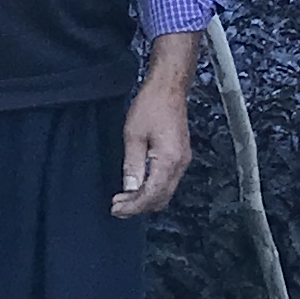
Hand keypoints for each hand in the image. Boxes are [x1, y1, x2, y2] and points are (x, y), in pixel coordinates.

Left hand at [114, 65, 193, 218]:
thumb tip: (130, 190)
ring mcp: (183, 162)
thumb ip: (132, 165)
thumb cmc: (150, 106)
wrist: (168, 89)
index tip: (116, 209)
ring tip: (123, 198)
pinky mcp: (181, 157)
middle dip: (138, 206)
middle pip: (161, 199)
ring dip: (145, 199)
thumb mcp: (133, 136)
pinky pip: (168, 182)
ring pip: (165, 193)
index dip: (133, 206)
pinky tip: (137, 186)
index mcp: (169, 160)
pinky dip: (152, 189)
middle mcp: (180, 165)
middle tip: (117, 206)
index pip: (151, 195)